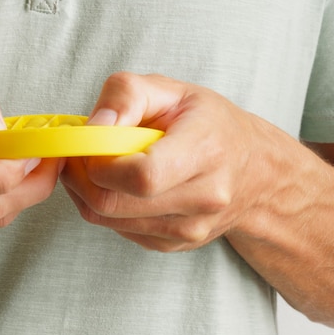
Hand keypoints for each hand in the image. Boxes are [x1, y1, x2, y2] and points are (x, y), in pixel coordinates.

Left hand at [60, 72, 291, 250]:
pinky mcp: (174, 244)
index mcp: (206, 152)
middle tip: (78, 155)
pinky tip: (117, 185)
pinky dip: (105, 208)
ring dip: (86, 193)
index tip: (89, 144)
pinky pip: (118, 230)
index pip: (140, 176)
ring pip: (108, 220)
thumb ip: (126, 96)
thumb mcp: (171, 90)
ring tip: (97, 165)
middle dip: (81, 178)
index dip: (100, 162)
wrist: (255, 170)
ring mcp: (190, 228)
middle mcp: (204, 198)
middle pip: (113, 204)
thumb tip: (91, 127)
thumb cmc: (208, 123)